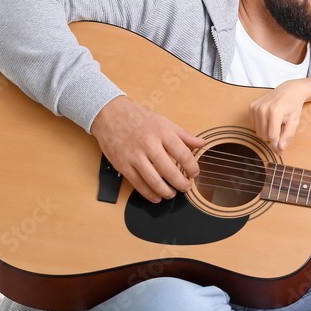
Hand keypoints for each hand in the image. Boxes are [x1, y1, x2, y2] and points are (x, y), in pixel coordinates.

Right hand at [90, 95, 204, 202]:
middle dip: (181, 184)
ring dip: (166, 192)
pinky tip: (157, 196)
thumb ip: (184, 134)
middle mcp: (149, 144)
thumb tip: (202, 143)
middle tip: (186, 187)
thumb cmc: (138, 117)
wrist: (109, 113)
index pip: (184, 155)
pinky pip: (138, 184)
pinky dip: (149, 194)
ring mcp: (134, 156)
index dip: (192, 168)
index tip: (194, 174)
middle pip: (170, 171)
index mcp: (162, 132)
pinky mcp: (122, 164)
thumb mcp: (164, 121)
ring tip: (172, 194)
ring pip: (154, 181)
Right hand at [250, 79, 310, 153]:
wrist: (289, 91)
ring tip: (276, 123)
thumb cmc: (293, 107)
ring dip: (267, 132)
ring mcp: (256, 107)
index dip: (276, 146)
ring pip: (258, 132)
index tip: (280, 151)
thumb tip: (280, 149)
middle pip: (264, 136)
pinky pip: (254, 126)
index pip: (272, 137)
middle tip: (281, 130)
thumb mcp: (294, 122)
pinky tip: (269, 119)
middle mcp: (263, 109)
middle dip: (273, 137)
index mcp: (275, 112)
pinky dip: (261, 126)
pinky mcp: (252, 106)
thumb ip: (287, 136)